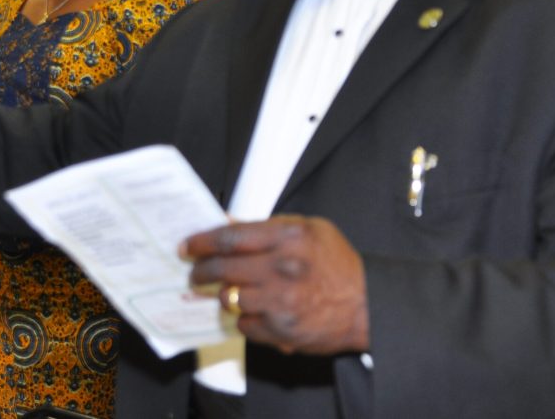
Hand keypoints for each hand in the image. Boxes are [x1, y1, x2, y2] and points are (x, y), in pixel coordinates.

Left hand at [183, 215, 369, 354]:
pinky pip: (244, 325)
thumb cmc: (337, 264)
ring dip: (225, 295)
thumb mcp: (310, 230)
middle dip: (201, 271)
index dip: (202, 241)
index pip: (230, 237)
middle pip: (223, 268)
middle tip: (194, 272)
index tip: (188, 246)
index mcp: (289, 237)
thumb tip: (229, 223)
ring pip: (229, 298)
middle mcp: (282, 268)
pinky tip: (257, 311)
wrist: (366, 305)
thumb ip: (269, 227)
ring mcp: (280, 301)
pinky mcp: (280, 330)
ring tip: (231, 291)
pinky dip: (246, 318)